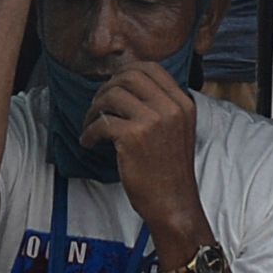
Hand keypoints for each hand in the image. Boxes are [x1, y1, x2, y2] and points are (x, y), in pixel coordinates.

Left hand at [91, 58, 206, 232]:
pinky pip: (102, 122)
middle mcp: (170, 107)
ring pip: (112, 95)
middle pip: (129, 76)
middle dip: (106, 88)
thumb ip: (162, 107)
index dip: (125, 73)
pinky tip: (89, 142)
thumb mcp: (178, 131)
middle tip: (98, 107)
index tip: (113, 87)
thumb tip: (128, 87)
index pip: (151, 68)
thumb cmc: (170, 172)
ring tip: (90, 126)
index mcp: (182, 103)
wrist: (174, 203)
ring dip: (94, 109)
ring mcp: (153, 121)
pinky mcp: (133, 137)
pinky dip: (89, 132)